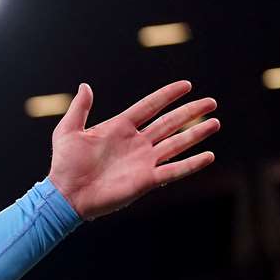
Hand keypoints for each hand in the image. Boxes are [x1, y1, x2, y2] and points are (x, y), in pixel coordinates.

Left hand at [47, 81, 218, 219]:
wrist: (65, 194)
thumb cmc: (64, 165)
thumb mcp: (68, 131)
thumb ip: (79, 108)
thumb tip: (85, 85)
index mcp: (119, 128)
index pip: (149, 107)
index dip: (167, 95)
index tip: (187, 85)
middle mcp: (136, 143)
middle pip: (170, 123)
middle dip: (190, 112)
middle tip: (212, 102)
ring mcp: (143, 161)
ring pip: (176, 144)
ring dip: (196, 134)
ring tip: (216, 123)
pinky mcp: (147, 180)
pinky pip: (174, 171)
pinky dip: (191, 164)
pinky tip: (209, 156)